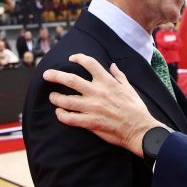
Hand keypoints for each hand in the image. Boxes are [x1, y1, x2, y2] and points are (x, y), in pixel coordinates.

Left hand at [43, 53, 166, 156]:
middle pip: (71, 80)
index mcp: (108, 82)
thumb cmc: (135, 108)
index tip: (71, 58)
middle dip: (56, 75)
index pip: (90, 64)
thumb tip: (112, 65)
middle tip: (46, 74)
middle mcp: (98, 92)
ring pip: (67, 100)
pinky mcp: (91, 122)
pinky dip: (62, 115)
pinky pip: (70, 118)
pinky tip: (59, 113)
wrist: (139, 128)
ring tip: (52, 96)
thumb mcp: (129, 87)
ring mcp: (93, 108)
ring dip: (56, 98)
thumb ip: (119, 75)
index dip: (79, 58)